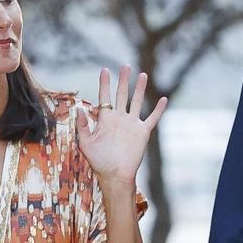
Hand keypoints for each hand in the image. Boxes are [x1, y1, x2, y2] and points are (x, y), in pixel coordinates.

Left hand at [77, 66, 167, 184]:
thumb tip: (79, 108)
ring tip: (142, 75)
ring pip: (137, 102)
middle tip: (125, 66)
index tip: (104, 70)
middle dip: (123, 80)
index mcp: (105, 119)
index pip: (105, 97)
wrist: (115, 175)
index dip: (104, 84)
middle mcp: (119, 118)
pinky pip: (152, 118)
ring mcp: (131, 124)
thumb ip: (83, 126)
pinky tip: (163, 99)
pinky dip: (158, 110)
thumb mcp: (86, 143)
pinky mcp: (142, 132)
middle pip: (122, 95)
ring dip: (140, 89)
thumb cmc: (99, 161)